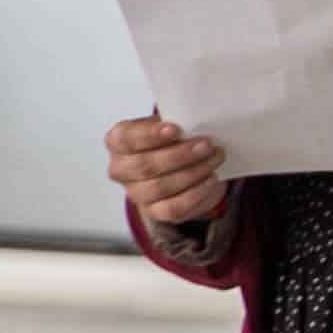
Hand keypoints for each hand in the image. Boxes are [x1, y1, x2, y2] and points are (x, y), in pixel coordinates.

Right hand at [105, 114, 227, 233]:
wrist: (179, 166)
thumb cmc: (171, 139)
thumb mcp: (169, 122)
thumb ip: (175, 120)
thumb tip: (195, 121)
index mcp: (118, 141)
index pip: (127, 138)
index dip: (150, 135)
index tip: (176, 129)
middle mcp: (120, 169)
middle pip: (145, 166)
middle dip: (179, 155)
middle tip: (206, 145)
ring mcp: (135, 193)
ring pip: (161, 187)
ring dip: (193, 172)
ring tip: (215, 158)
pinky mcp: (154, 212)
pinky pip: (174, 208)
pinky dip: (196, 193)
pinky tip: (212, 179)